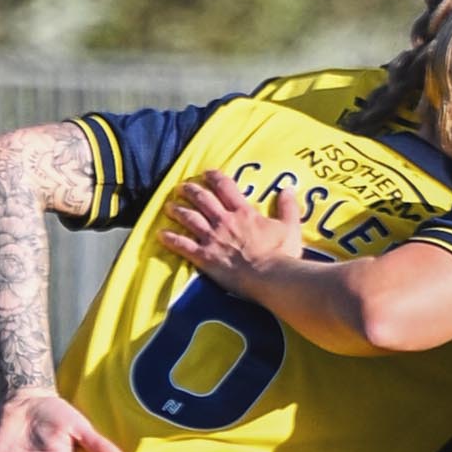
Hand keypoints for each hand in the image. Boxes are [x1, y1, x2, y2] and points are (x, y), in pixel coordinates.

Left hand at [155, 170, 299, 292]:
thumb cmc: (282, 254)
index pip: (225, 187)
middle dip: (190, 190)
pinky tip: (161, 234)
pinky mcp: (205, 257)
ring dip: (177, 210)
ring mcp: (212, 238)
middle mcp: (224, 221)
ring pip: (189, 218)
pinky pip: (182, 245)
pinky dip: (170, 239)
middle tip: (182, 188)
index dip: (214, 177)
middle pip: (201, 199)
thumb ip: (287, 207)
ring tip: (169, 206)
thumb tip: (288, 189)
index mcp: (243, 212)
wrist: (271, 277)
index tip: (206, 173)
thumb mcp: (290, 227)